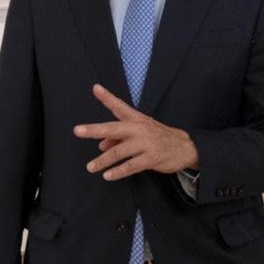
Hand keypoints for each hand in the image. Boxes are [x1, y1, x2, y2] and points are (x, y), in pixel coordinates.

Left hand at [74, 84, 198, 179]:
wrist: (185, 147)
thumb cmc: (157, 137)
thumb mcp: (138, 132)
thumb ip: (117, 137)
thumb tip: (101, 145)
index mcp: (135, 119)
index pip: (119, 106)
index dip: (107, 97)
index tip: (95, 88)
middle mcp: (139, 129)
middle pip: (113, 128)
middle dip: (94, 130)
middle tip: (77, 131)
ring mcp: (145, 143)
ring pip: (119, 152)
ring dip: (103, 160)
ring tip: (91, 167)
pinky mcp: (151, 158)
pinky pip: (131, 166)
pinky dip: (118, 171)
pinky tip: (108, 175)